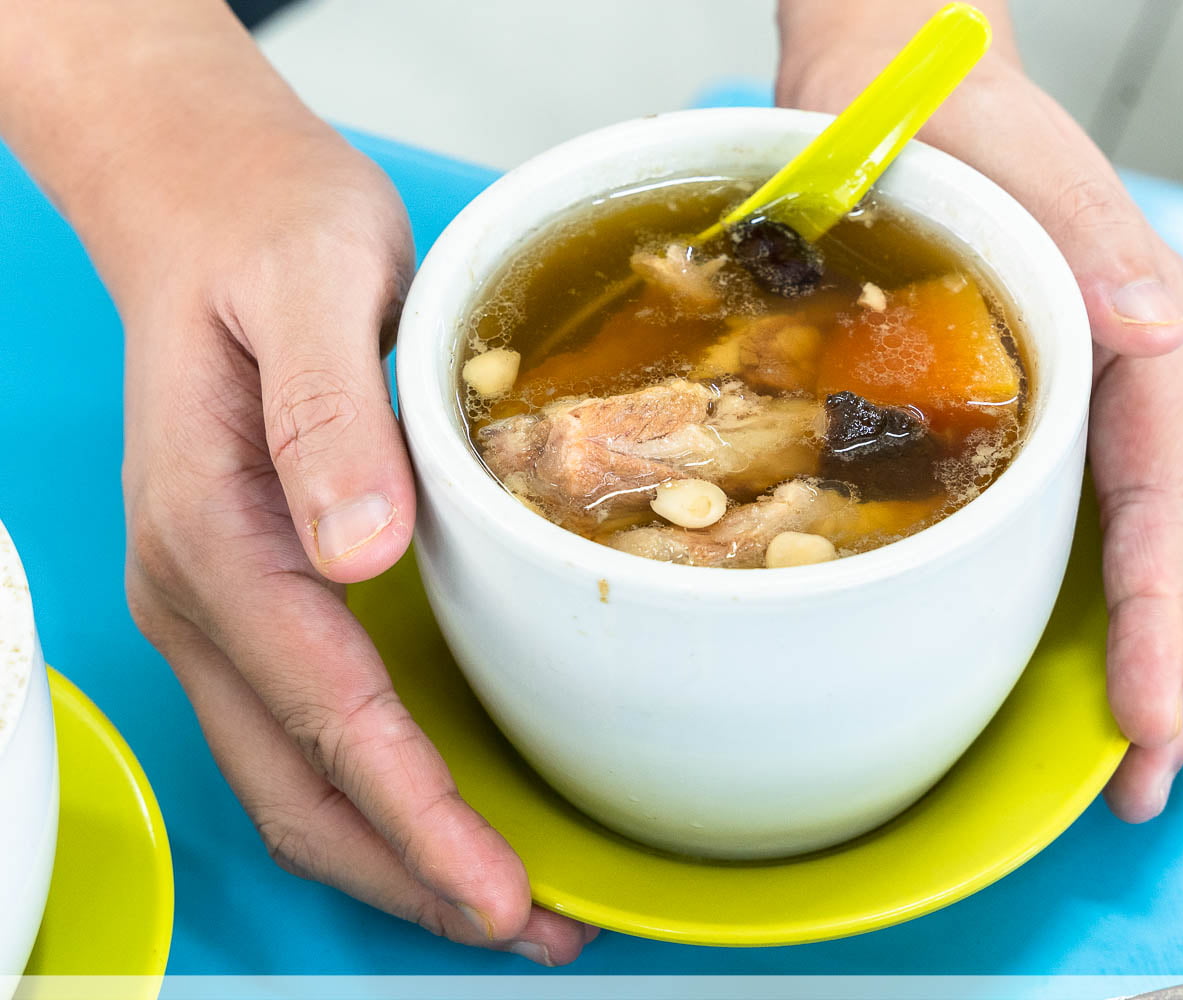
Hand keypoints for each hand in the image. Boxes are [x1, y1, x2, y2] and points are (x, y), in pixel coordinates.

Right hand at [112, 120, 593, 962]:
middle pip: (298, 781)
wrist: (211, 201)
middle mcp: (202, 592)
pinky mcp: (264, 592)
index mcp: (212, 530)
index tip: (495, 887)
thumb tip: (354, 549)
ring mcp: (223, 604)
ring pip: (295, 775)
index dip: (412, 810)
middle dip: (412, 873)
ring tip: (509, 902)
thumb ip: (328, 417)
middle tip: (532, 925)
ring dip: (397, 853)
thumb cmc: (268, 232)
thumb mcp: (314, 287)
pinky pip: (308, 726)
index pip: (320, 707)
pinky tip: (453, 808)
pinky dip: (380, 791)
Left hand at [778, 2, 1182, 820]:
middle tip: (1139, 786)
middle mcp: (1138, 385)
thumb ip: (1100, 247)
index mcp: (1145, 339)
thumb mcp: (1025, 167)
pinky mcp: (1052, 418)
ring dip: (1152, 658)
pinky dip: (1100, 608)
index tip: (1150, 720)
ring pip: (1157, 552)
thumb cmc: (958, 125)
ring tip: (1124, 758)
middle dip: (1176, 672)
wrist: (906, 91)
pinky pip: (1094, 527)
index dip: (1164, 620)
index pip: (1168, 504)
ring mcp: (1101, 407)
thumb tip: (1166, 334)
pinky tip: (1070, 662)